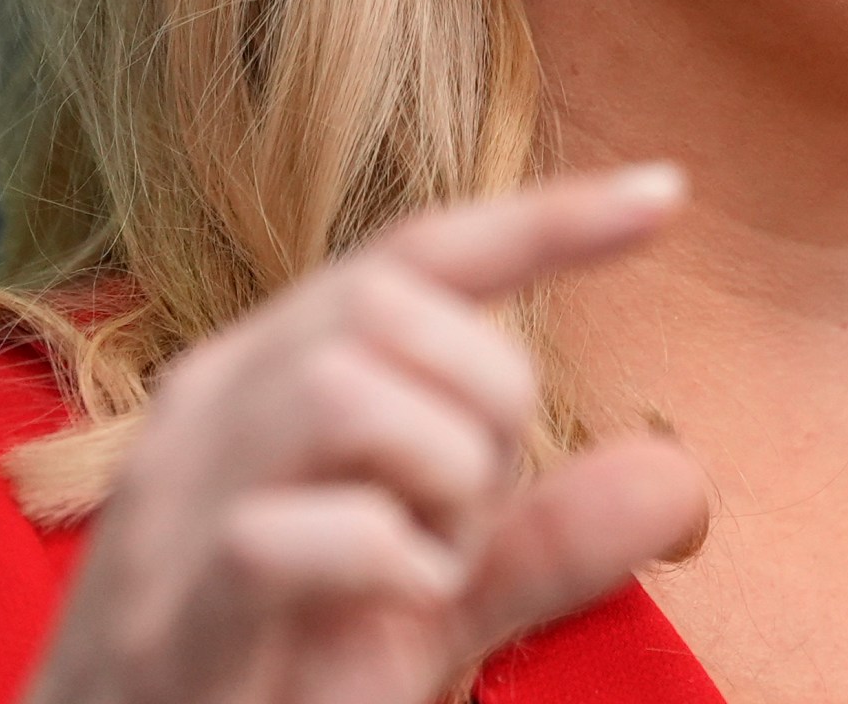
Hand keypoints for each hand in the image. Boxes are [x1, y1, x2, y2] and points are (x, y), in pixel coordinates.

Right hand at [20, 166, 707, 703]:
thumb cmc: (273, 677)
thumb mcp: (429, 601)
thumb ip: (540, 542)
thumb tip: (677, 478)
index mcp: (269, 378)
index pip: (416, 253)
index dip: (545, 217)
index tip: (667, 193)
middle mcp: (211, 409)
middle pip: (395, 309)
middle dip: (482, 409)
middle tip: (463, 523)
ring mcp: (173, 505)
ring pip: (343, 391)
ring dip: (435, 486)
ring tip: (420, 570)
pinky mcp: (170, 613)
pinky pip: (288, 534)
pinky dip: (384, 566)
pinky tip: (392, 609)